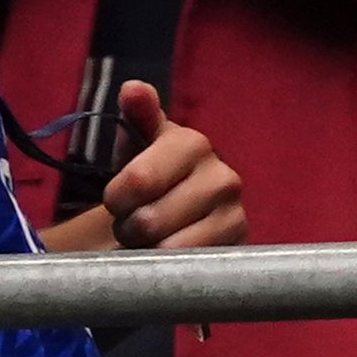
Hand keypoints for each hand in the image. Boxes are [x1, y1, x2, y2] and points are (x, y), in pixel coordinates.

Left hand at [41, 82, 243, 253]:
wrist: (171, 221)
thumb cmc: (147, 180)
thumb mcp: (134, 147)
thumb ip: (136, 116)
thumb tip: (134, 88)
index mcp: (193, 144)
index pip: (139, 179)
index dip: (117, 198)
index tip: (118, 199)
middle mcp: (223, 176)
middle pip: (150, 220)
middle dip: (130, 228)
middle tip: (134, 222)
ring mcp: (234, 214)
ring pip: (168, 248)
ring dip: (147, 251)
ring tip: (151, 239)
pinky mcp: (239, 247)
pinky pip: (189, 267)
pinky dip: (170, 268)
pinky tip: (170, 256)